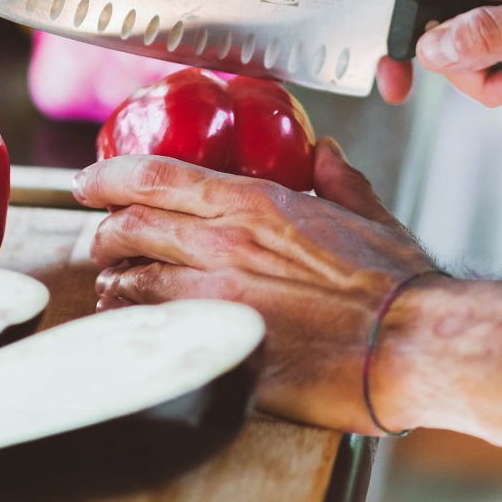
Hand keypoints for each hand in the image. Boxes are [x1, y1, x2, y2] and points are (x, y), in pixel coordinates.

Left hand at [72, 138, 436, 433]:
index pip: (155, 175)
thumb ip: (339, 181)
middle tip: (103, 240)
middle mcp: (223, 245)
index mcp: (255, 204)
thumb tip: (326, 154)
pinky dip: (137, 326)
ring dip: (115, 283)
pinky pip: (156, 333)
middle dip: (104, 232)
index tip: (89, 182)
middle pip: (129, 226)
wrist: (412, 343)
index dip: (108, 176)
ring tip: (115, 287)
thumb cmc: (396, 285)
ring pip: (132, 282)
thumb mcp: (370, 215)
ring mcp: (217, 299)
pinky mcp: (221, 347)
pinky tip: (139, 329)